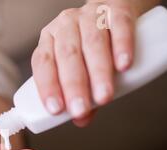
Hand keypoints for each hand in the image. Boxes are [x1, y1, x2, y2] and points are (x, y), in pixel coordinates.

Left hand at [31, 0, 159, 126]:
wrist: (114, 10)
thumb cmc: (93, 45)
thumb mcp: (81, 68)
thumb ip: (81, 94)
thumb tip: (81, 120)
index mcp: (50, 41)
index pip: (42, 64)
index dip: (47, 87)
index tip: (56, 110)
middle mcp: (65, 26)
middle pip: (67, 56)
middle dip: (73, 86)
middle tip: (81, 110)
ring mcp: (90, 15)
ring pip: (92, 43)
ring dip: (98, 72)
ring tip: (104, 97)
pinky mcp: (116, 8)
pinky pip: (118, 25)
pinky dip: (122, 46)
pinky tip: (124, 65)